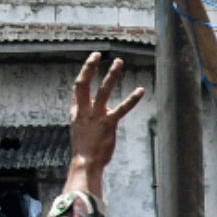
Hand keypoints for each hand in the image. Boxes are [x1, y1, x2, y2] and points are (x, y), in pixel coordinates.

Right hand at [63, 52, 145, 196]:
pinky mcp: (109, 124)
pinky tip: (140, 90)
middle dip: (89, 67)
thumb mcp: (80, 130)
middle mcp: (84, 111)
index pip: (78, 88)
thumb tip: (87, 114)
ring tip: (119, 61)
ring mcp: (96, 116)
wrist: (85, 163)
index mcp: (76, 112)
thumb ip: (84, 118)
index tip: (92, 62)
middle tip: (98, 53)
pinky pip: (122, 108)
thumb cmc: (85, 149)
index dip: (85, 73)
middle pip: (83, 83)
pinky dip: (132, 99)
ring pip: (103, 90)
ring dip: (111, 75)